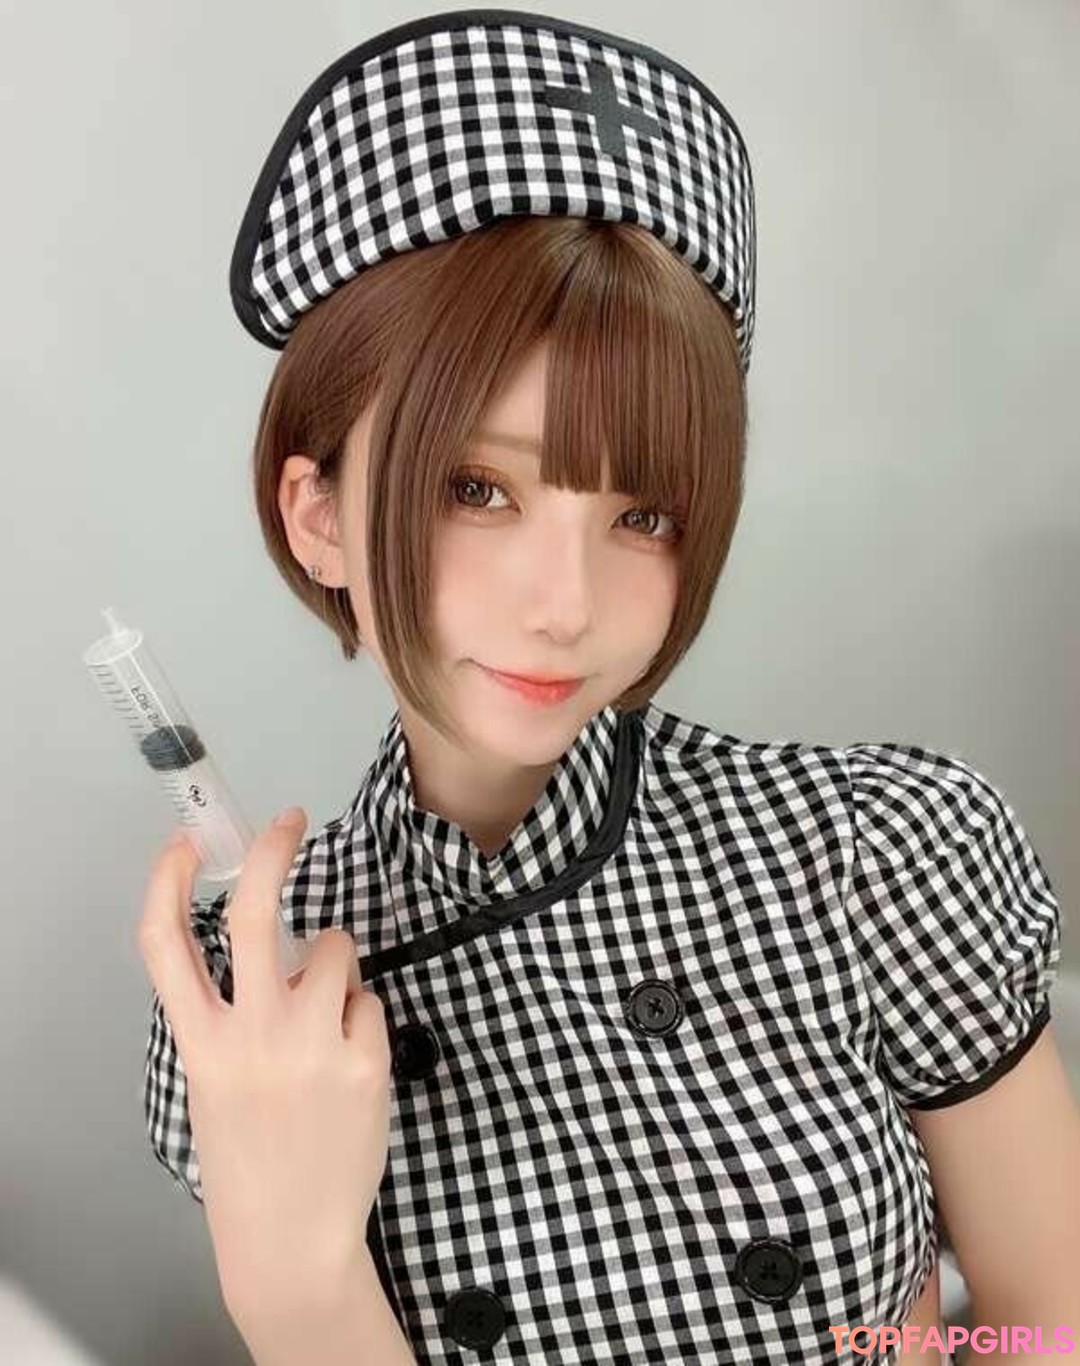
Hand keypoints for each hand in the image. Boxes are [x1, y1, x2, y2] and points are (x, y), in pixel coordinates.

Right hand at [136, 808, 392, 1323]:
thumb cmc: (250, 1153)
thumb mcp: (214, 1082)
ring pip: (336, 949)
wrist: (290, 1235)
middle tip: (290, 820)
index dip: (166, 885)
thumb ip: (232, 1016)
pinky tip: (352, 1061)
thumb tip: (278, 948)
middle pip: (255, 917)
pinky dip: (363, 1016)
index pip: (165, 948)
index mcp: (202, 1044)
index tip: (182, 845)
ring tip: (330, 1013)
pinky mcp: (364, 1062)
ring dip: (337, 963)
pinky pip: (370, 1001)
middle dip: (273, 853)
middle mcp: (252, 1037)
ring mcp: (311, 1047)